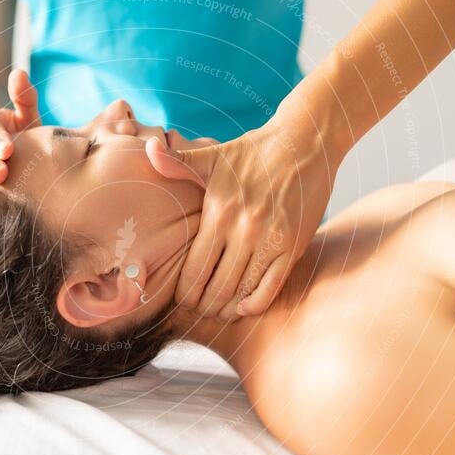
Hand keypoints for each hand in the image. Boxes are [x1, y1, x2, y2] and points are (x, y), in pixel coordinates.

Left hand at [145, 116, 341, 319]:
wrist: (305, 142)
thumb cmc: (254, 152)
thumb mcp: (212, 155)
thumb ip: (178, 161)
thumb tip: (149, 147)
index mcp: (219, 213)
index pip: (194, 269)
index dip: (185, 293)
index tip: (181, 300)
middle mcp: (244, 231)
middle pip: (216, 287)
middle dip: (203, 306)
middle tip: (197, 312)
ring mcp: (271, 240)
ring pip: (243, 292)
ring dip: (227, 309)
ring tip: (217, 312)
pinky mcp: (294, 246)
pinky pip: (272, 287)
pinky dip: (256, 304)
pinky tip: (244, 307)